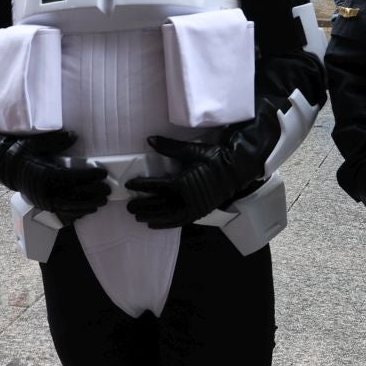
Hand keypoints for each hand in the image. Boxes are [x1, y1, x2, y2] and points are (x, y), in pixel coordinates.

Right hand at [0, 122, 110, 222]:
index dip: (88, 176)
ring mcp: (42, 200)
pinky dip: (75, 214)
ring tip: (101, 202)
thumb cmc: (21, 152)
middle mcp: (43, 190)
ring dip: (86, 206)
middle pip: (72, 195)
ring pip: (67, 207)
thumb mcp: (34, 142)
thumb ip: (54, 140)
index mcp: (43, 173)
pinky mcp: (41, 205)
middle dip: (92, 194)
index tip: (102, 173)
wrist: (5, 167)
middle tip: (107, 190)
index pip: (70, 176)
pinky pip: (60, 213)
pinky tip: (87, 212)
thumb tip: (74, 136)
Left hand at [127, 132, 263, 229]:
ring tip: (138, 218)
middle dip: (143, 205)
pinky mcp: (199, 212)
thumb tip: (150, 140)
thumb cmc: (215, 158)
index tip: (129, 184)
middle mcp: (187, 199)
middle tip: (129, 206)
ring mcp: (193, 207)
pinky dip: (165, 224)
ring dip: (152, 216)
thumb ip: (169, 147)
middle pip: (159, 204)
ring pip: (167, 215)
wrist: (237, 169)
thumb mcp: (192, 150)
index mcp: (183, 183)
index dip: (141, 185)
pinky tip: (154, 225)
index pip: (157, 185)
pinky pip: (178, 221)